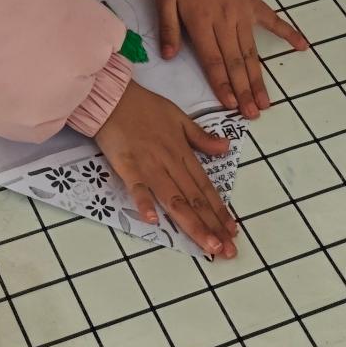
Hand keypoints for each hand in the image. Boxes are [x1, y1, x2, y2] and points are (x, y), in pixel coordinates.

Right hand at [93, 81, 239, 256]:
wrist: (113, 95)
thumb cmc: (144, 106)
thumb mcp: (179, 116)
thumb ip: (201, 136)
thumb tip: (226, 147)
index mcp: (182, 152)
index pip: (205, 187)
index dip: (220, 210)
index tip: (233, 231)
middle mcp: (170, 163)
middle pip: (194, 199)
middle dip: (212, 226)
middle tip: (226, 251)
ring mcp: (149, 166)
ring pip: (174, 199)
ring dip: (192, 223)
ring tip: (207, 245)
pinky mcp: (126, 165)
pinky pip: (136, 186)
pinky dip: (144, 202)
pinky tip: (153, 221)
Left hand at [157, 0, 306, 118]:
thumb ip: (167, 27)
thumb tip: (168, 56)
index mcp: (201, 21)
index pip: (213, 60)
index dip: (222, 84)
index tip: (231, 106)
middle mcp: (225, 21)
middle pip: (235, 62)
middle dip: (244, 90)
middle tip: (254, 114)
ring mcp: (243, 12)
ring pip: (252, 50)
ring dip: (259, 77)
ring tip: (267, 100)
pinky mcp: (253, 2)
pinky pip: (273, 20)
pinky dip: (288, 33)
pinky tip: (303, 47)